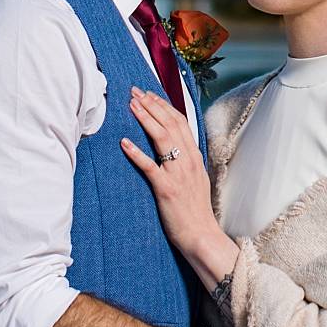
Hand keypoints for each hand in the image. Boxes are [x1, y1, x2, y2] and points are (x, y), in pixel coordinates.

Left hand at [122, 89, 225, 264]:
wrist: (202, 234)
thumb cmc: (196, 209)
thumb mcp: (197, 178)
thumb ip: (187, 160)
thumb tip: (176, 146)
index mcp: (195, 156)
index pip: (180, 122)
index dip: (163, 105)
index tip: (149, 94)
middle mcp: (188, 161)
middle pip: (170, 124)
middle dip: (151, 105)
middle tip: (134, 92)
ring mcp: (178, 174)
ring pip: (161, 139)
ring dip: (145, 119)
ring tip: (131, 106)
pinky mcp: (166, 189)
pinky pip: (150, 167)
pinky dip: (136, 153)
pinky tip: (124, 142)